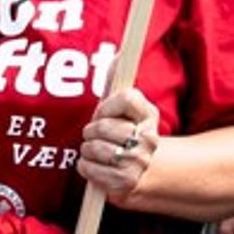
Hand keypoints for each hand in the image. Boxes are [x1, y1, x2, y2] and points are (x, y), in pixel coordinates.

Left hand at [76, 89, 160, 204]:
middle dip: (91, 130)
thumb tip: (120, 53)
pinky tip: (93, 165)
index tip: (102, 113)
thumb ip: (117, 80)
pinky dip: (85, 166)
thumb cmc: (121, 133)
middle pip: (104, 126)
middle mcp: (149, 138)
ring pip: (95, 148)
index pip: (126, 98)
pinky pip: (90, 168)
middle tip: (94, 135)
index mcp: (149, 115)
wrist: (138, 172)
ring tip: (94, 150)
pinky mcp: (127, 181)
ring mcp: (140, 161)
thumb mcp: (121, 108)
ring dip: (87, 149)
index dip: (106, 106)